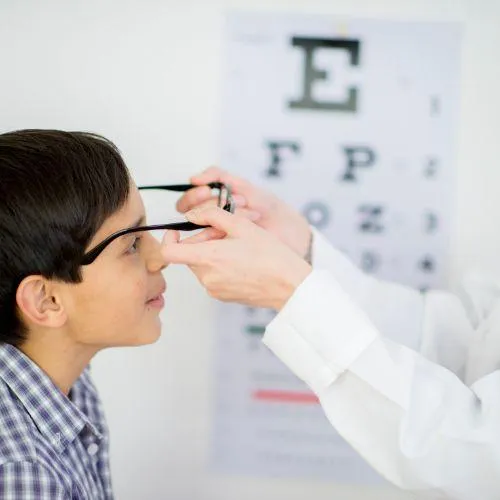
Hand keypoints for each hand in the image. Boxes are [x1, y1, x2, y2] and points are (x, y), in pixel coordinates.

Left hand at [161, 206, 311, 309]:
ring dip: (211, 254)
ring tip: (237, 249)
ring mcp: (213, 289)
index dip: (168, 239)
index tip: (178, 231)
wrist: (289, 285)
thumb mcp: (241, 225)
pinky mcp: (222, 297)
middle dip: (201, 242)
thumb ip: (211, 215)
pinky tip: (241, 263)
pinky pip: (212, 277)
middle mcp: (206, 277)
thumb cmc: (269, 254)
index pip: (169, 252)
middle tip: (225, 234)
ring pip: (201, 266)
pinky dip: (220, 267)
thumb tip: (192, 215)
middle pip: (189, 255)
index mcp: (208, 258)